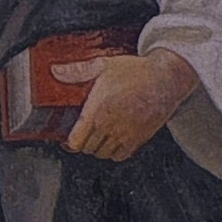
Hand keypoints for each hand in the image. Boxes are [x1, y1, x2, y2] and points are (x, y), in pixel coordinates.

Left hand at [63, 46, 202, 163]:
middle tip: (81, 134)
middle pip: (87, 149)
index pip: (75, 141)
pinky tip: (112, 141)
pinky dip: (114, 152)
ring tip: (96, 137)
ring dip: (97, 148)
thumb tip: (55, 71)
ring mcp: (125, 134)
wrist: (166, 78)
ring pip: (103, 154)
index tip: (67, 136)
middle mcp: (109, 126)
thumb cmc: (136, 71)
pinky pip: (121, 156)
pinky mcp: (140, 138)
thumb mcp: (103, 65)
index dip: (68, 142)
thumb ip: (77, 71)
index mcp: (97, 111)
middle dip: (81, 143)